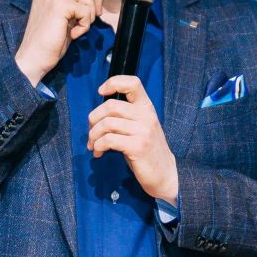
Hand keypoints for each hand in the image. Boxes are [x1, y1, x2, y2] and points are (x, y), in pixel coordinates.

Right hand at [14, 0, 96, 85]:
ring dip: (90, 13)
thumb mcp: (61, 16)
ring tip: (79, 27)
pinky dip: (86, 23)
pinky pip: (86, 8)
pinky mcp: (59, 5)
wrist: (34, 58)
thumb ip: (71, 1)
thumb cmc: (50, 41)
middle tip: (95, 15)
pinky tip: (75, 33)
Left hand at [87, 75, 177, 202]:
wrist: (164, 173)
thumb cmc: (147, 150)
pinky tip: (99, 152)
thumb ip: (124, 117)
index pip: (133, 83)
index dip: (113, 82)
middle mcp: (146, 116)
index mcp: (146, 107)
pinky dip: (99, 145)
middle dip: (94, 119)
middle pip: (111, 106)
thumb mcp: (140, 127)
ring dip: (94, 135)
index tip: (101, 92)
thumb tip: (96, 115)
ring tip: (94, 145)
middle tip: (91, 132)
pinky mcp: (138, 147)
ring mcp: (143, 131)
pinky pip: (109, 140)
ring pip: (107, 124)